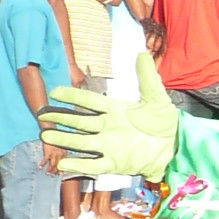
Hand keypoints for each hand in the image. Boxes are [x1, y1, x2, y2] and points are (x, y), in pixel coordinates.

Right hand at [39, 51, 180, 180]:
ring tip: (46, 136)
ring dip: (64, 139)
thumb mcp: (157, 97)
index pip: (89, 101)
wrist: (176, 145)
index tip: (55, 91)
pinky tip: (64, 163)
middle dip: (61, 118)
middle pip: (79, 122)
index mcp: (115, 110)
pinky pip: (94, 163)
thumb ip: (147, 77)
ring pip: (82, 141)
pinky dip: (79, 164)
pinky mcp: (116, 162)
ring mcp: (110, 145)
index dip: (73, 96)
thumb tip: (142, 53)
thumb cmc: (165, 122)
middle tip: (42, 115)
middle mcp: (108, 127)